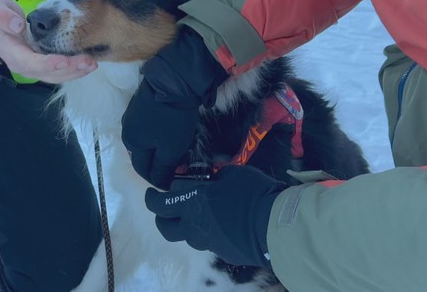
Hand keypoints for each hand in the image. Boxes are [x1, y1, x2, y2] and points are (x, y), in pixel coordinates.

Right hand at [0, 0, 96, 83]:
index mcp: (12, 54)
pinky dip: (75, 69)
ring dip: (75, 72)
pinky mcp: (44, 65)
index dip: (48, 64)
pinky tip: (89, 62)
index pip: (31, 63)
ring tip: (92, 63)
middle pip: (47, 73)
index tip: (64, 60)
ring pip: (56, 75)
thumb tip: (17, 25)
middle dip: (69, 70)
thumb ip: (2, 16)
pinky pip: (60, 71)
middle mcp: (24, 66)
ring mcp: (35, 67)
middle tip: (88, 62)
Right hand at [121, 27, 228, 188]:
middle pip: (142, 155)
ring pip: (145, 141)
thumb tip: (159, 184)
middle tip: (175, 167)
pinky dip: (158, 135)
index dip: (157, 179)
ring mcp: (132, 116)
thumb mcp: (171, 149)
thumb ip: (162, 169)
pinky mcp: (140, 104)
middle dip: (157, 164)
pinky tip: (169, 132)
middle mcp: (127, 131)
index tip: (171, 182)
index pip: (142, 170)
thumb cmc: (172, 120)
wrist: (173, 81)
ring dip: (158, 149)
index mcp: (132, 144)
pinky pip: (148, 128)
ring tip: (175, 150)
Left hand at [144, 165, 287, 266]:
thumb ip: (219, 176)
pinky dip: (213, 234)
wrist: (274, 226)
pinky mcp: (224, 253)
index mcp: (191, 204)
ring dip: (190, 226)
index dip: (151, 198)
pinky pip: (212, 243)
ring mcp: (208, 244)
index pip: (158, 205)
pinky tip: (226, 225)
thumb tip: (217, 177)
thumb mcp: (234, 174)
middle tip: (167, 210)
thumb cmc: (251, 194)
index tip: (152, 193)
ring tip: (203, 215)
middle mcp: (193, 227)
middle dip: (163, 219)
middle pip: (166, 228)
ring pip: (189, 236)